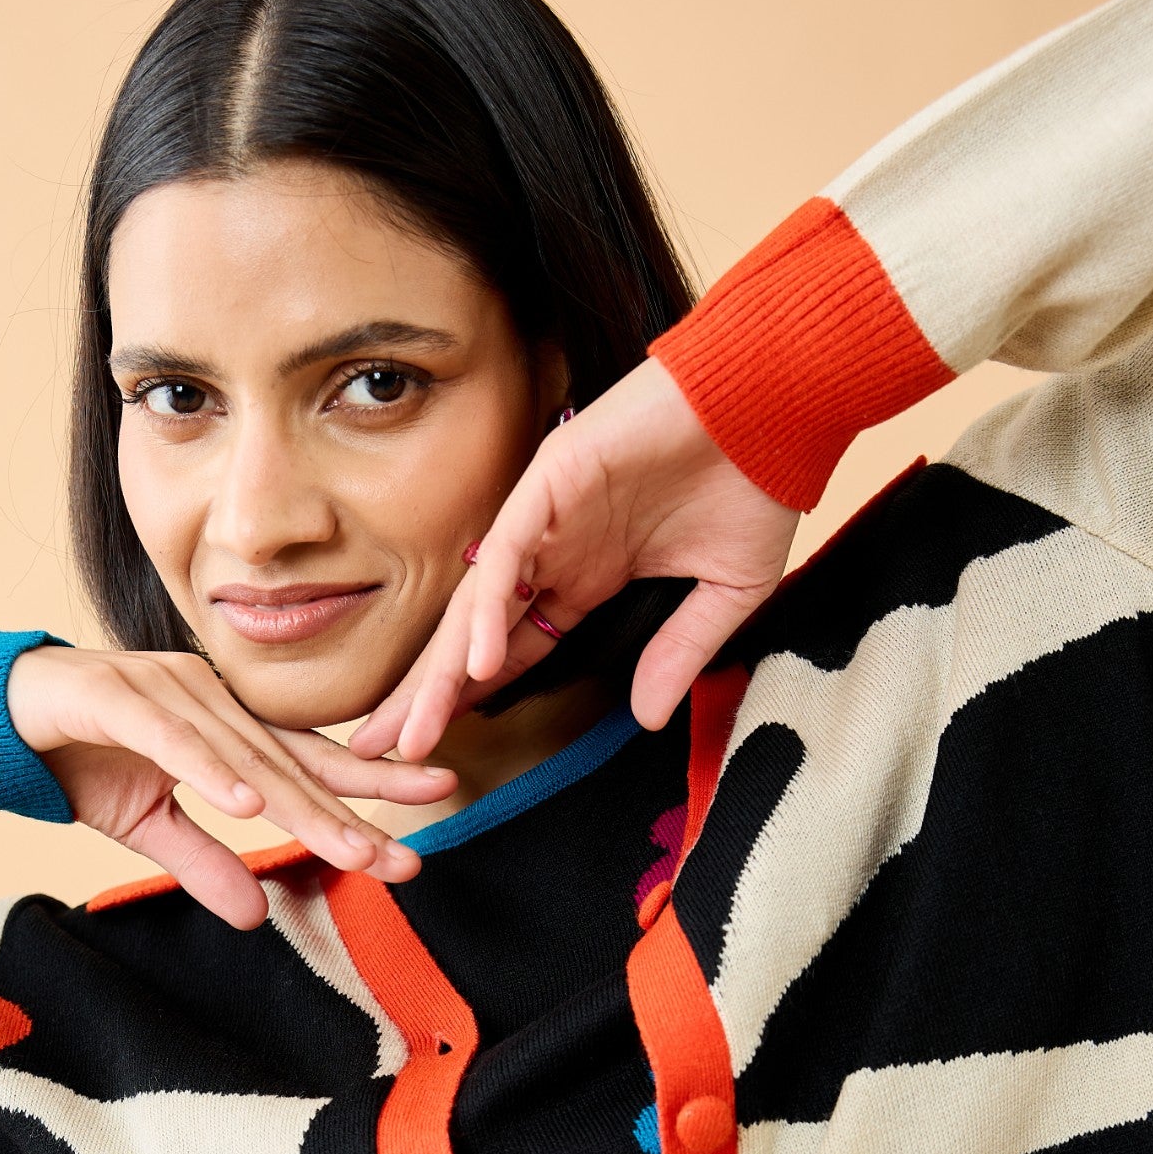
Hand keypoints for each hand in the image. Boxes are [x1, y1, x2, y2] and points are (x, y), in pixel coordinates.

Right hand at [7, 644, 454, 929]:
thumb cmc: (76, 755)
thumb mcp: (147, 825)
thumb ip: (203, 862)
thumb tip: (256, 917)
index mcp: (225, 726)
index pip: (307, 767)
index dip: (365, 800)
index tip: (420, 837)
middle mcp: (209, 700)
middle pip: (293, 765)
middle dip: (355, 813)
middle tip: (408, 856)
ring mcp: (165, 690)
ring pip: (245, 755)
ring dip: (297, 804)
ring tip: (350, 847)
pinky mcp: (114, 694)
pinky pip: (171, 737)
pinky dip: (209, 769)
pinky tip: (247, 803)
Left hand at [349, 357, 799, 761]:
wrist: (776, 402)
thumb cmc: (756, 481)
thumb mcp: (725, 593)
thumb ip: (680, 652)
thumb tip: (650, 718)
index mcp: (589, 575)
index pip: (513, 648)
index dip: (473, 697)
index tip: (435, 748)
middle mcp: (556, 551)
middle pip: (475, 637)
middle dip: (429, 696)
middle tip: (377, 752)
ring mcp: (547, 517)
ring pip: (477, 604)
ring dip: (442, 671)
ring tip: (408, 730)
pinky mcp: (551, 480)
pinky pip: (508, 555)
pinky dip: (489, 610)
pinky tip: (473, 665)